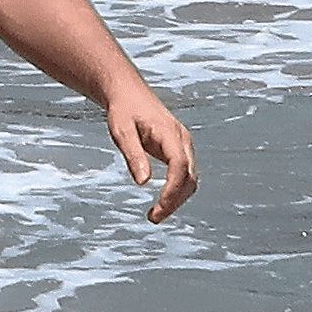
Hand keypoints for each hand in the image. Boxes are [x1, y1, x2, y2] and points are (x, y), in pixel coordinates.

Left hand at [106, 83, 199, 220]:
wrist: (128, 93)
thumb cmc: (123, 109)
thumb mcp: (121, 131)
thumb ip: (133, 155)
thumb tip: (143, 183)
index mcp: (170, 133)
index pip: (180, 166)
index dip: (172, 190)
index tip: (159, 208)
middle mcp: (182, 140)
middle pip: (189, 177)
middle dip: (175, 201)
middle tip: (153, 218)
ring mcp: (183, 145)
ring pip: (190, 179)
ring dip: (177, 199)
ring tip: (155, 215)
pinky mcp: (179, 150)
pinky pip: (184, 175)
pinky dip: (176, 192)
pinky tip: (161, 203)